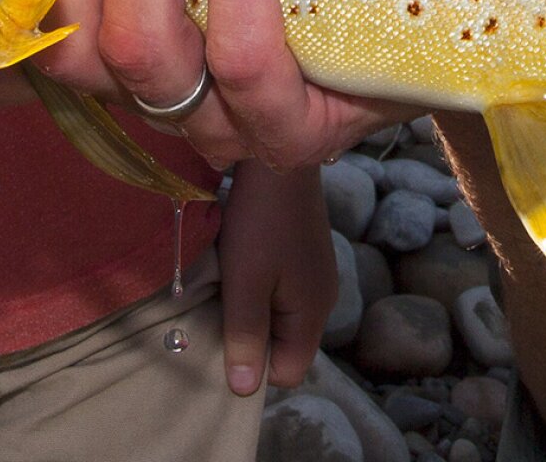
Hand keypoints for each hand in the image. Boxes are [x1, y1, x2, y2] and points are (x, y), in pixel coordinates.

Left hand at [215, 161, 335, 394]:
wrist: (279, 156)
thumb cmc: (260, 222)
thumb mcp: (246, 284)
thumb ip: (245, 337)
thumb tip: (244, 390)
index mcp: (313, 314)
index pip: (287, 372)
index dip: (255, 366)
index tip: (227, 337)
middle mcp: (323, 298)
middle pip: (284, 345)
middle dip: (251, 336)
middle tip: (221, 308)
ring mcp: (316, 274)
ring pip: (279, 316)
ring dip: (251, 308)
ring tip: (229, 282)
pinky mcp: (305, 253)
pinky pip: (281, 290)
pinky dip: (259, 285)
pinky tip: (242, 260)